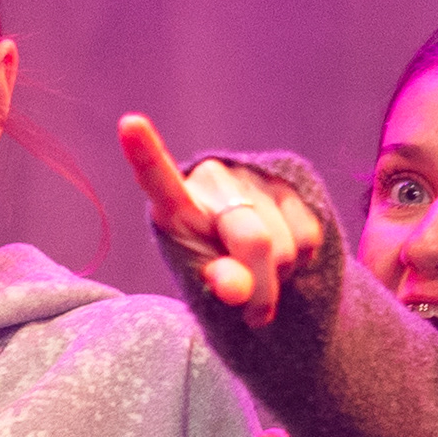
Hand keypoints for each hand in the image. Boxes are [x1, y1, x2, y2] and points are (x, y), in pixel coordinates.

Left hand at [119, 116, 325, 327]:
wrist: (256, 268)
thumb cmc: (215, 274)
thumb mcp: (206, 287)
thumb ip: (217, 286)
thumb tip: (235, 288)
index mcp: (176, 204)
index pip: (159, 179)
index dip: (145, 153)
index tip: (129, 124)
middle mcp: (214, 179)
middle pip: (253, 241)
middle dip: (259, 286)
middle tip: (254, 311)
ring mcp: (255, 177)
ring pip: (286, 247)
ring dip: (279, 276)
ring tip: (261, 273)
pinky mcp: (292, 184)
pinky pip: (308, 237)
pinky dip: (300, 262)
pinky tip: (281, 256)